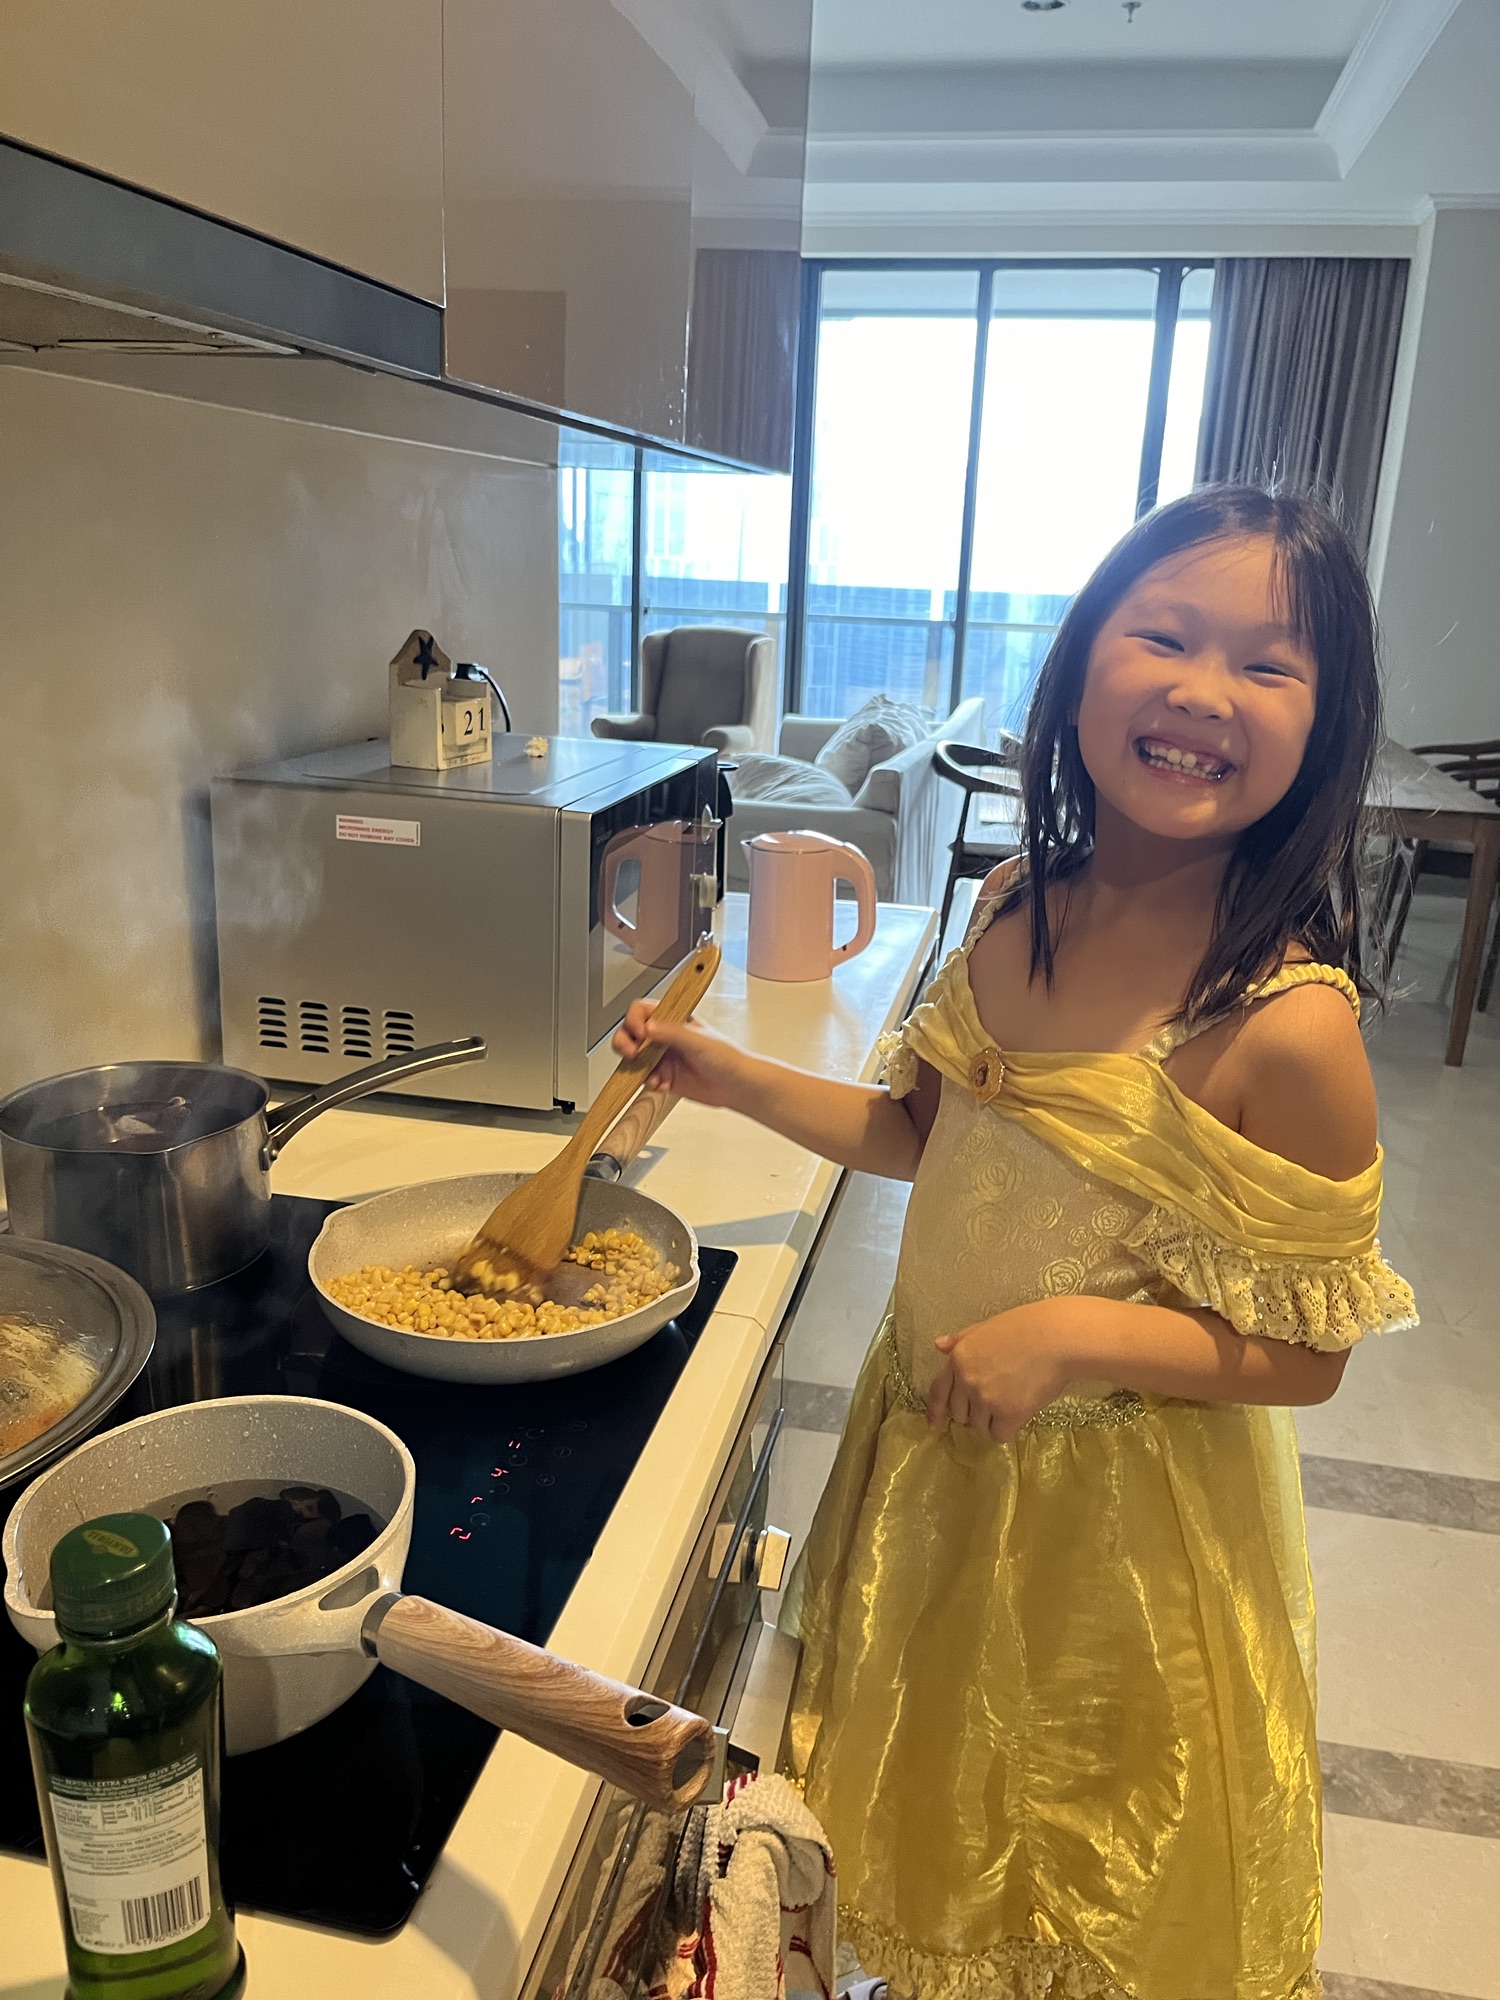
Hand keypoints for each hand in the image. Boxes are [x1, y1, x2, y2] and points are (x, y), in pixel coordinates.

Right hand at [612, 1001, 747, 1107]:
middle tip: (633, 1054)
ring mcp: (662, 1057)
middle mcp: (665, 1036)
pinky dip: (649, 1082)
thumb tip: (649, 1026)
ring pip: (634, 1058)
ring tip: (651, 1074)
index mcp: (673, 1019)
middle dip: (626, 1044)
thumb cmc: (727, 1057)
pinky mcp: (664, 1077)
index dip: (635, 1020)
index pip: (642, 1011)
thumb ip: (672, 1032)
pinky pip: (645, 1079)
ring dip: (637, 1067)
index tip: (640, 1033)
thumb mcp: (698, 1040)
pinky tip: (662, 1085)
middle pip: (630, 1033)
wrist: (736, 1086)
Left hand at [926, 1303, 1075, 1442]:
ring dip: (992, 1420)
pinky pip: (999, 1434)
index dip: (935, 1411)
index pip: (938, 1392)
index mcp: (958, 1358)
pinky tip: (1020, 1412)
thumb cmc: (1026, 1327)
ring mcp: (986, 1399)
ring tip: (1013, 1399)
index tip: (934, 1424)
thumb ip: (961, 1340)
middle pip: (959, 1413)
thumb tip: (938, 1345)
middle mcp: (967, 1381)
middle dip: (972, 1412)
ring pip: (979, 1425)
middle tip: (994, 1402)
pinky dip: (1008, 1428)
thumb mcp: (986, 1328)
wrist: (1057, 1338)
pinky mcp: (1008, 1414)